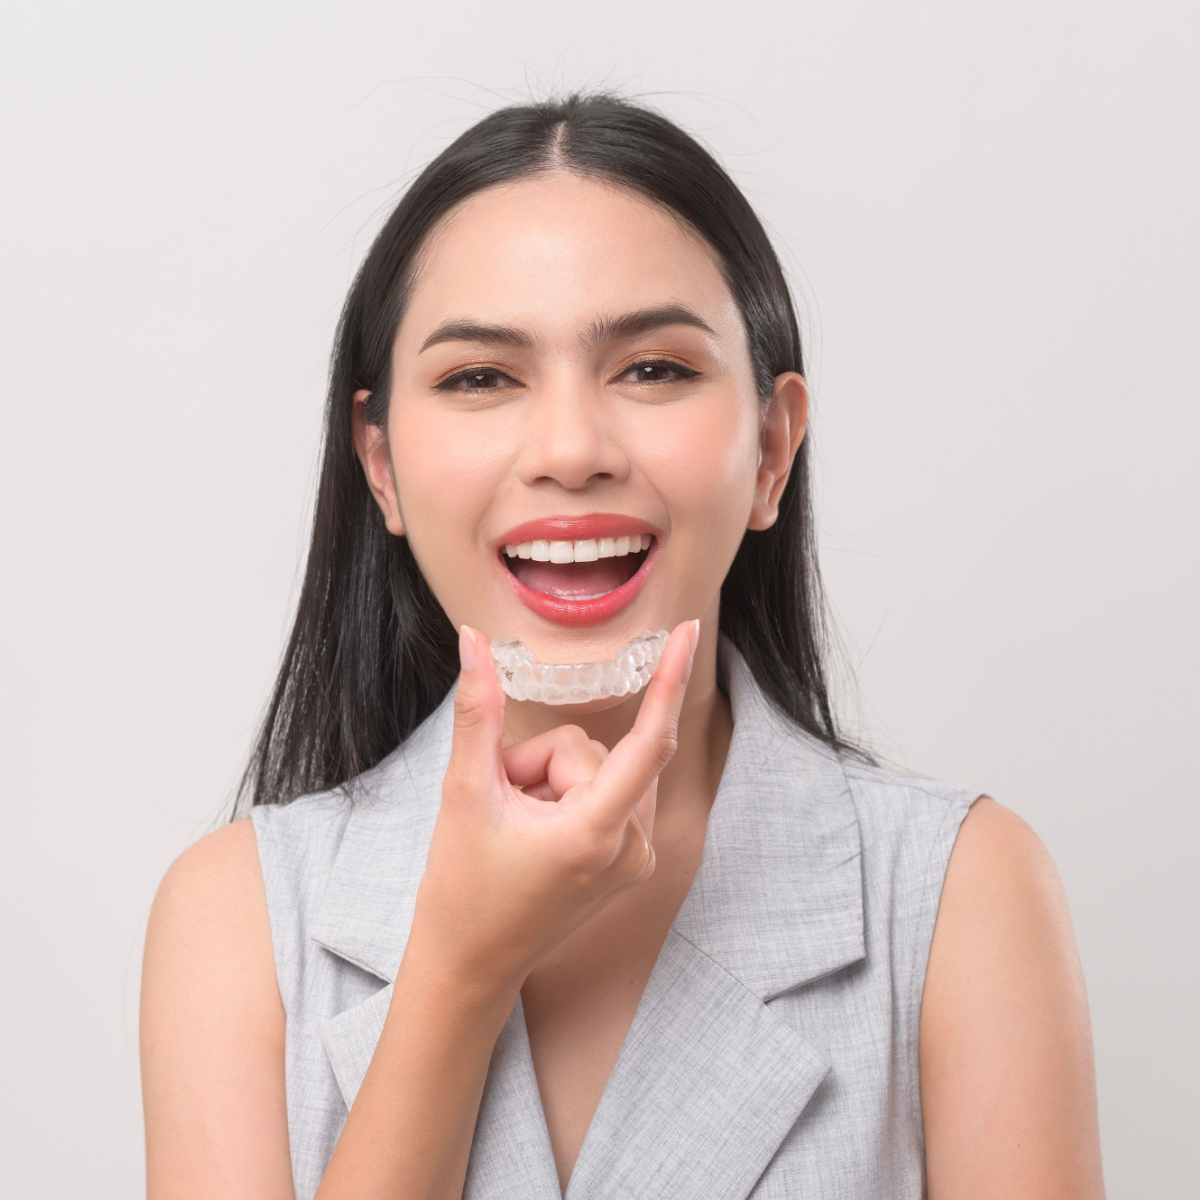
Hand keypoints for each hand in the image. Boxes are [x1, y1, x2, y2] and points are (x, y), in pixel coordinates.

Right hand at [406, 619, 699, 998]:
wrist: (468, 969)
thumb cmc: (462, 892)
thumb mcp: (464, 793)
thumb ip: (478, 712)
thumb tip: (473, 640)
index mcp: (597, 833)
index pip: (650, 741)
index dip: (670, 680)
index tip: (688, 632)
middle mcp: (631, 847)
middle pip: (592, 752)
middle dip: (539, 763)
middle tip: (502, 807)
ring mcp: (633, 858)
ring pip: (597, 769)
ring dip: (551, 781)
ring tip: (518, 827)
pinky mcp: (628, 863)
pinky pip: (605, 794)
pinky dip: (567, 797)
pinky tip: (536, 833)